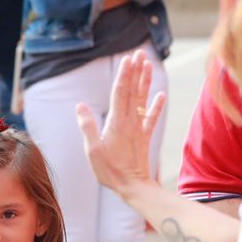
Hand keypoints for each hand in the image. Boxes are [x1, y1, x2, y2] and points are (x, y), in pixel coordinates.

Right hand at [76, 49, 164, 201]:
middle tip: (139, 53)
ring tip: (149, 65)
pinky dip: (156, 106)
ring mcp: (139, 129)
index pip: (120, 93)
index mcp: (117, 123)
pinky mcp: (144, 138)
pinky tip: (161, 95)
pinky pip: (151, 119)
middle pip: (133, 91)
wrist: (134, 187)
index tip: (128, 58)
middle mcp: (130, 122)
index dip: (124, 74)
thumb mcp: (93, 151)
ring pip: (142, 100)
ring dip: (145, 82)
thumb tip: (80, 106)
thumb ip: (87, 127)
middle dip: (136, 71)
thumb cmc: (110, 171)